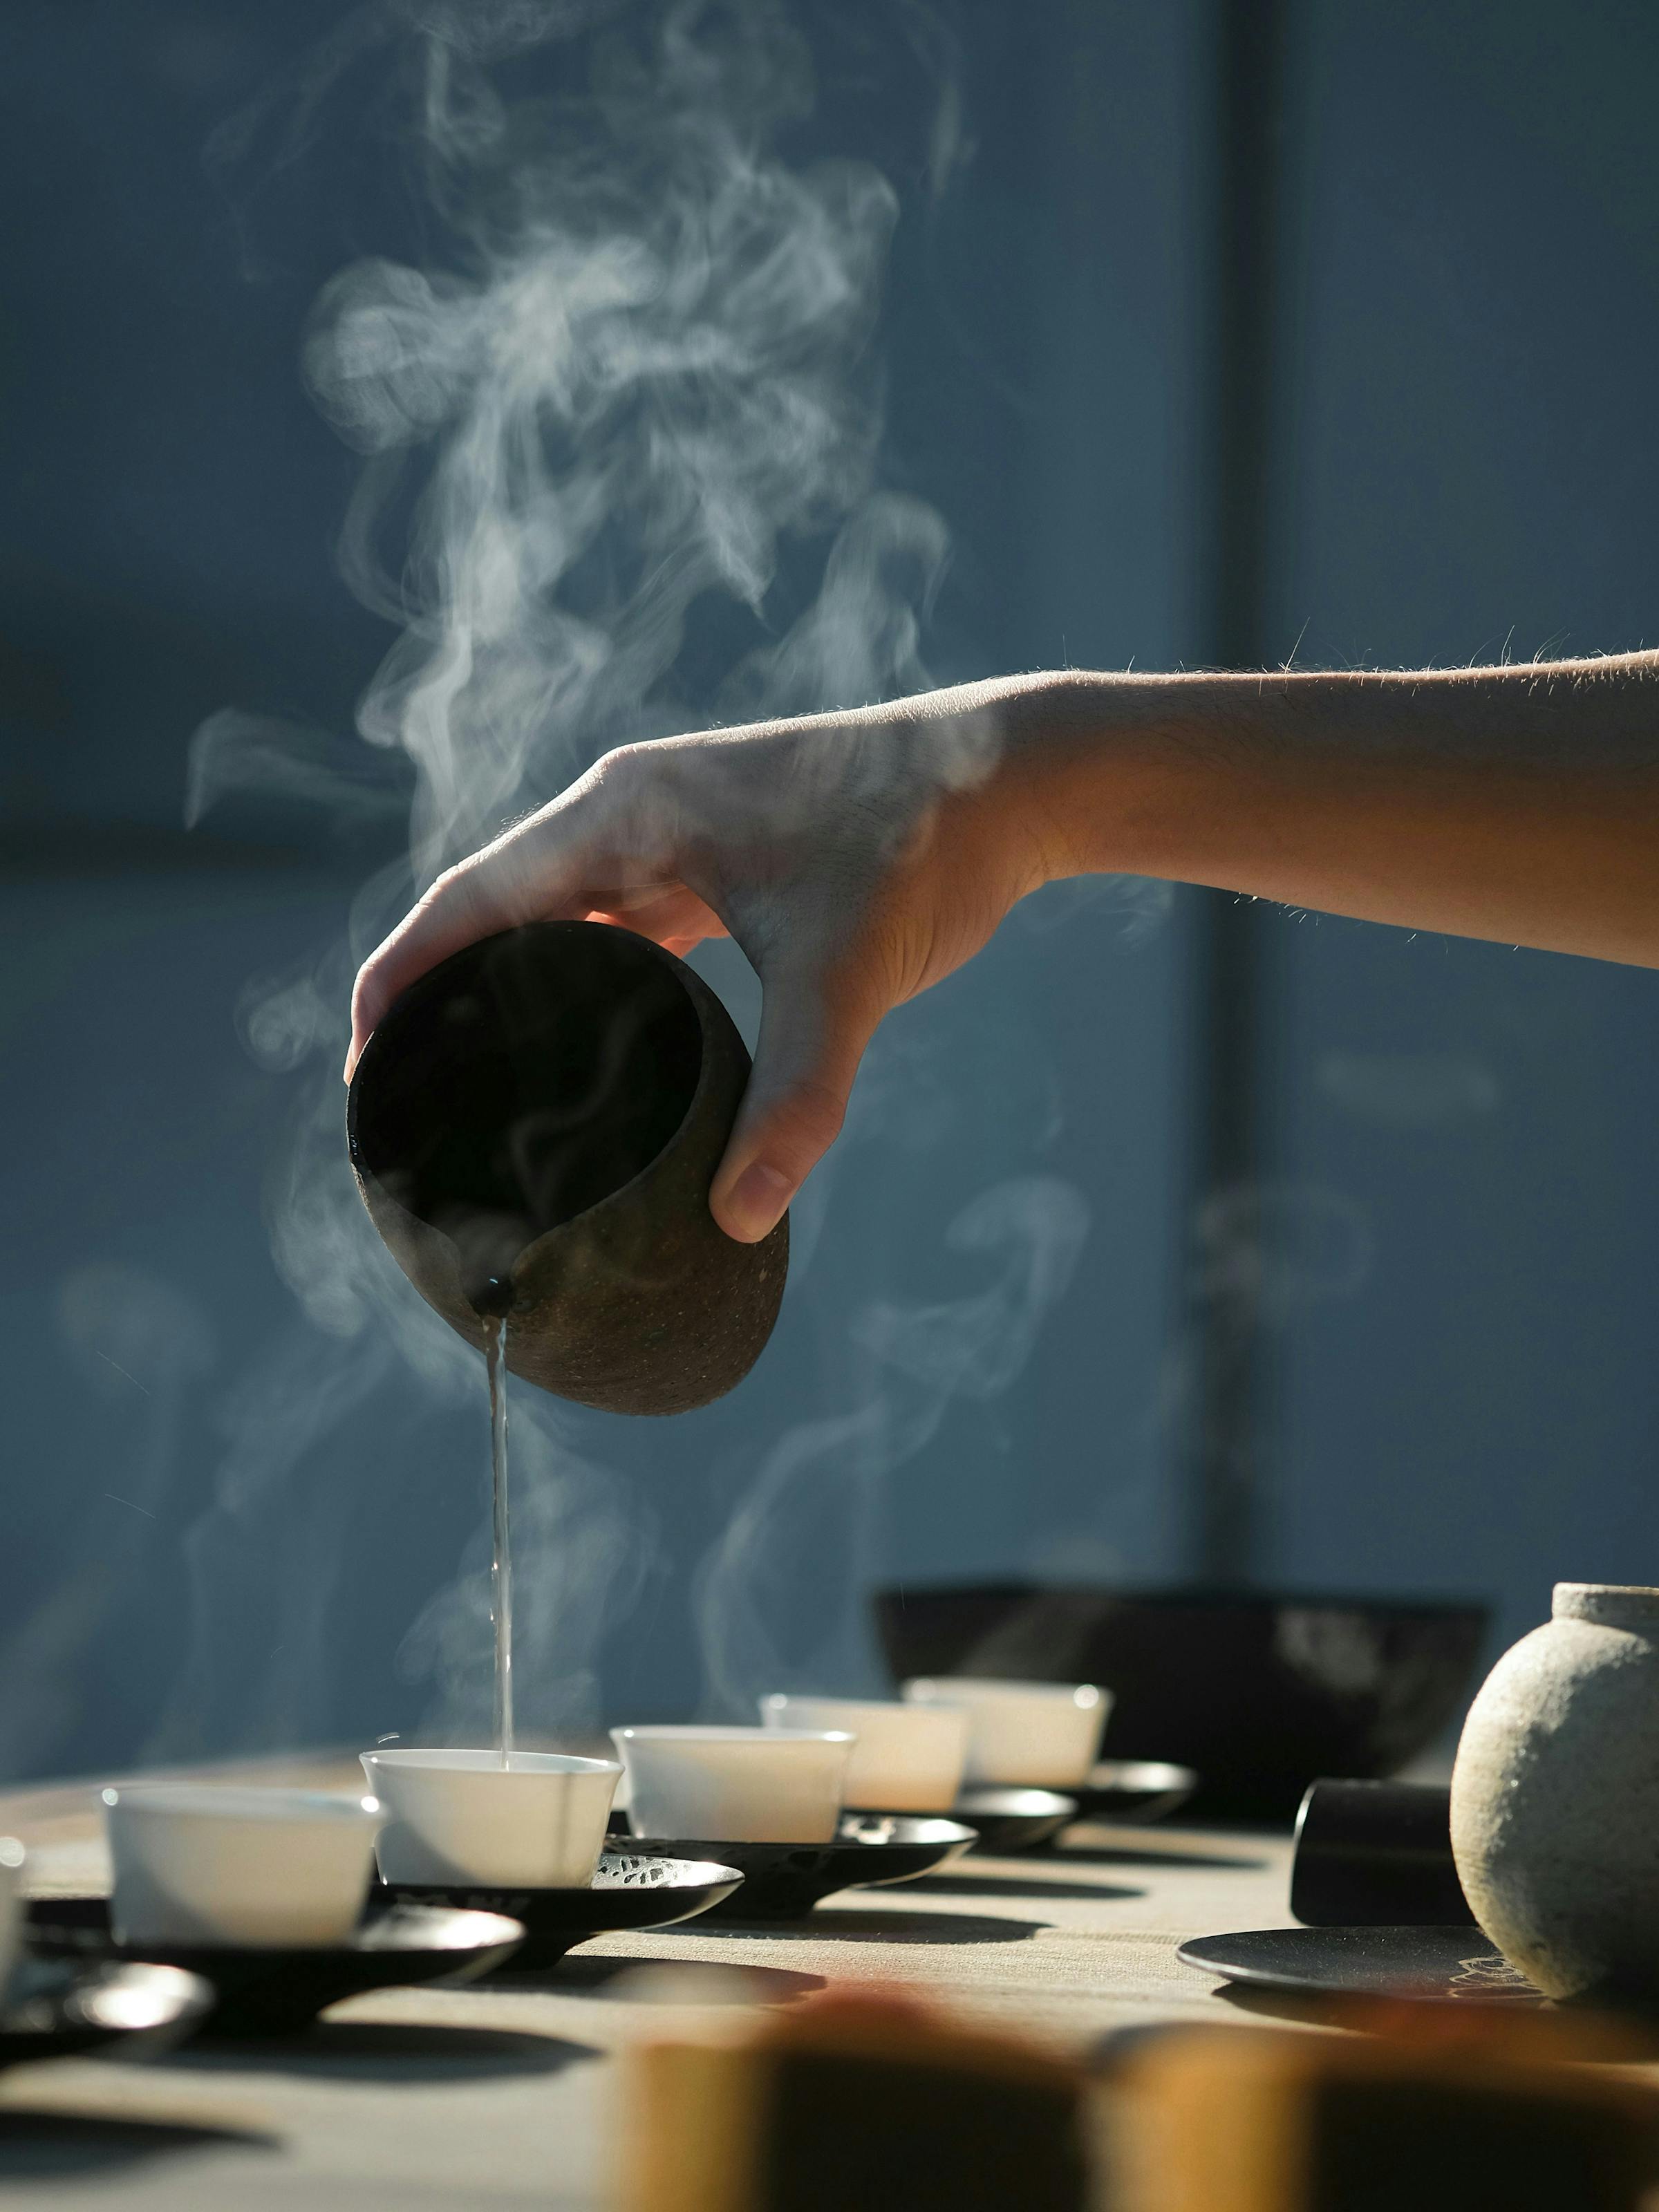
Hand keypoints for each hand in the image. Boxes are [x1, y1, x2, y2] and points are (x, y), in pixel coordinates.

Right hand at [346, 679, 1061, 1240]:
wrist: (1015, 779)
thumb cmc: (922, 846)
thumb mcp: (844, 977)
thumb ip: (794, 1099)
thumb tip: (739, 1216)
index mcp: (623, 811)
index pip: (470, 898)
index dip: (402, 978)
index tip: (363, 1066)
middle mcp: (632, 812)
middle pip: (499, 911)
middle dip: (445, 997)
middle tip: (409, 1101)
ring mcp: (676, 834)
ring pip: (561, 918)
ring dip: (514, 989)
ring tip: (476, 1085)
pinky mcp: (721, 861)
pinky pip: (623, 923)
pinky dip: (588, 981)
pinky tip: (583, 1048)